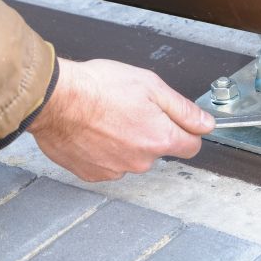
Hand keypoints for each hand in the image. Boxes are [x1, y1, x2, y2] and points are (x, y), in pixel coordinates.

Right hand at [28, 58, 214, 181]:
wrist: (54, 99)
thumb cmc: (98, 87)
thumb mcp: (152, 86)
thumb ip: (184, 109)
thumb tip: (206, 123)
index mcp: (160, 138)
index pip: (192, 146)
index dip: (186, 130)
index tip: (177, 121)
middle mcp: (141, 160)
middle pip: (159, 150)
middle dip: (151, 132)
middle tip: (132, 109)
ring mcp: (116, 169)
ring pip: (133, 157)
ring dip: (126, 141)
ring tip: (108, 118)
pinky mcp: (92, 173)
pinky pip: (108, 163)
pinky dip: (104, 150)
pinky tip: (94, 131)